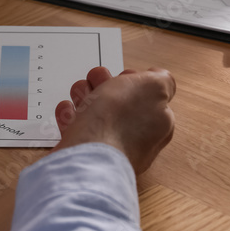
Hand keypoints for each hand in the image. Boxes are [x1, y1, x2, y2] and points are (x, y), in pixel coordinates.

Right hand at [54, 67, 175, 173]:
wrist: (86, 156)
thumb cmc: (118, 121)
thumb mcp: (152, 86)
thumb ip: (163, 80)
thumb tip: (159, 78)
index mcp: (157, 124)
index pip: (148, 99)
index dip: (134, 82)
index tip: (123, 75)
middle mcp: (135, 139)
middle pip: (120, 106)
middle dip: (105, 86)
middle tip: (95, 77)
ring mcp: (109, 149)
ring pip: (97, 117)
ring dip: (85, 97)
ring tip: (78, 91)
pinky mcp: (85, 155)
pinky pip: (77, 131)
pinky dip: (70, 116)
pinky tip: (66, 108)